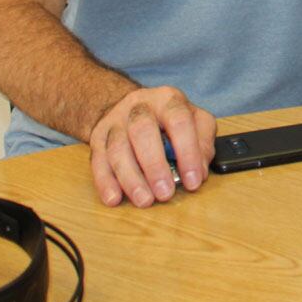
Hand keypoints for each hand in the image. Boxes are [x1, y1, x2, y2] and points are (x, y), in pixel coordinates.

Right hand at [87, 86, 216, 207]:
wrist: (131, 106)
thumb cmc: (169, 119)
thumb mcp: (196, 120)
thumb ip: (203, 143)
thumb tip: (200, 172)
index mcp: (168, 100)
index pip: (179, 121)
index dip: (188, 152)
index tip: (193, 181)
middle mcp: (139, 106)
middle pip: (143, 131)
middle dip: (154, 166)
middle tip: (165, 193)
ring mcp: (115, 121)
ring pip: (117, 148)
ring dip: (130, 178)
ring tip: (144, 200)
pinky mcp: (98, 137)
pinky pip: (98, 160)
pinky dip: (105, 182)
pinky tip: (114, 198)